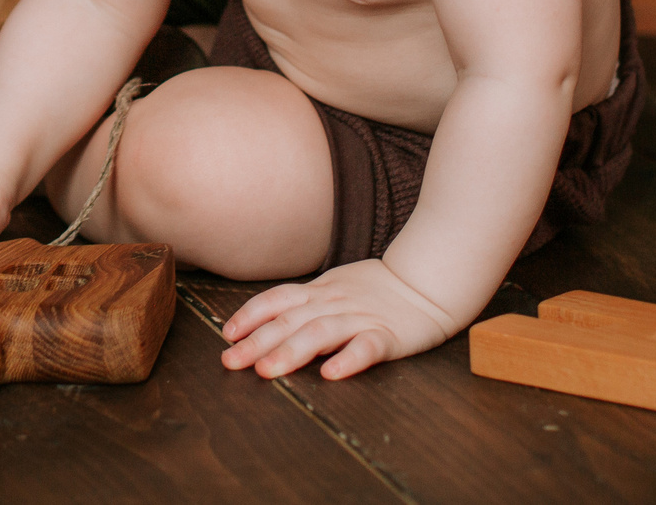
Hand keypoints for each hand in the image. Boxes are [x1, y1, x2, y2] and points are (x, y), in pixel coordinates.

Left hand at [218, 260, 457, 379]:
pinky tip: (331, 374)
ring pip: (320, 333)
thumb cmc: (379, 289)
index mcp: (321, 291)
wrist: (428, 281)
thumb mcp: (336, 286)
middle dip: (257, 342)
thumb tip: (268, 322)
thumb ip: (306, 303)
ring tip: (266, 372)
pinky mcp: (390, 335)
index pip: (278, 299)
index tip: (227, 334)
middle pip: (290, 320)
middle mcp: (335, 303)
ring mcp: (361, 318)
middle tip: (230, 362)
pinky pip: (367, 346)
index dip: (251, 314)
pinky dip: (348, 359)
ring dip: (290, 352)